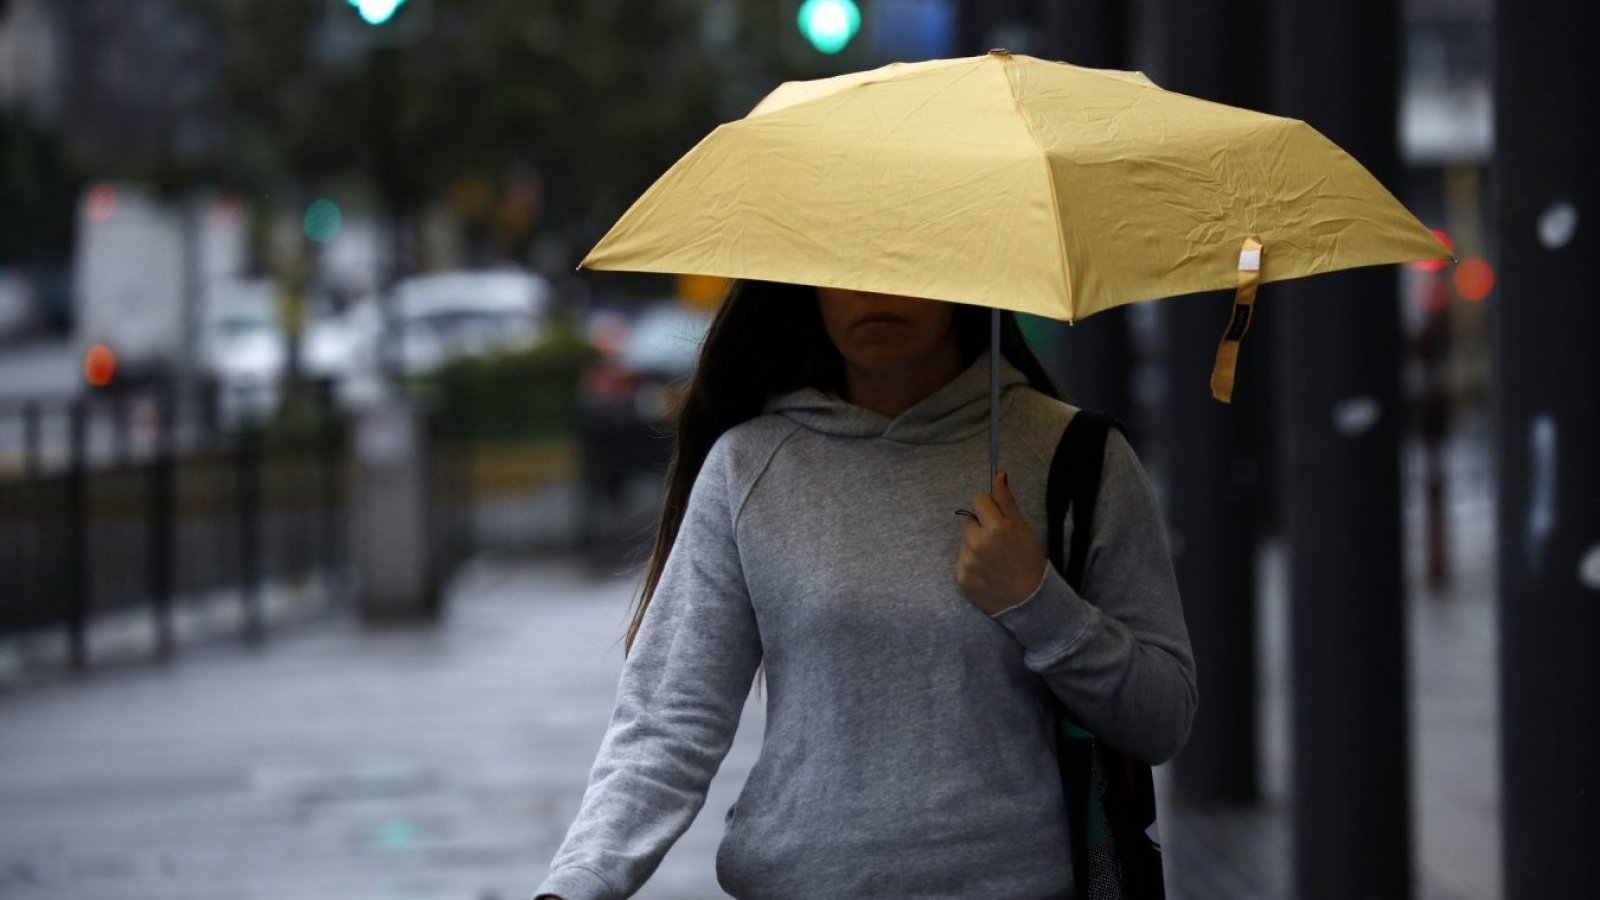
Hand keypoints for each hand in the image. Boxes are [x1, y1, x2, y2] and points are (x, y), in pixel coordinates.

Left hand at [955, 470, 1047, 615]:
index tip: (998, 520)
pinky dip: (971, 564)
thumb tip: (998, 474)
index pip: (978, 500)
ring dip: (975, 546)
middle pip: (968, 521)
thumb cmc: (1031, 562)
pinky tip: (987, 572)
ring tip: (994, 560)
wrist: (1030, 602)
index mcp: (997, 528)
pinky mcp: (961, 578)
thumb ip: (1006, 502)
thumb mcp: (1023, 529)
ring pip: (965, 541)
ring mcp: (968, 562)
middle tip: (998, 544)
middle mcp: (978, 544)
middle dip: (980, 528)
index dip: (988, 509)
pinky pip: (961, 560)